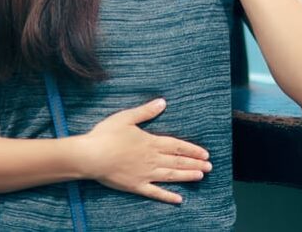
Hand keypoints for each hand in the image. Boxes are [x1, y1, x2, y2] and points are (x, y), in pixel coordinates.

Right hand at [81, 97, 212, 204]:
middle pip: (177, 161)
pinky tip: (179, 199)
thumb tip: (163, 102)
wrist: (91, 156)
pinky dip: (168, 196)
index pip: (177, 146)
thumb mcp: (127, 117)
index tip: (205, 153)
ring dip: (187, 176)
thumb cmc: (106, 135)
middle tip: (210, 167)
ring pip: (171, 176)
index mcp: (151, 142)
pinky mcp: (136, 186)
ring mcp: (145, 174)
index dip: (193, 150)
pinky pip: (155, 192)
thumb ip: (146, 111)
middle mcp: (152, 159)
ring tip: (200, 176)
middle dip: (195, 164)